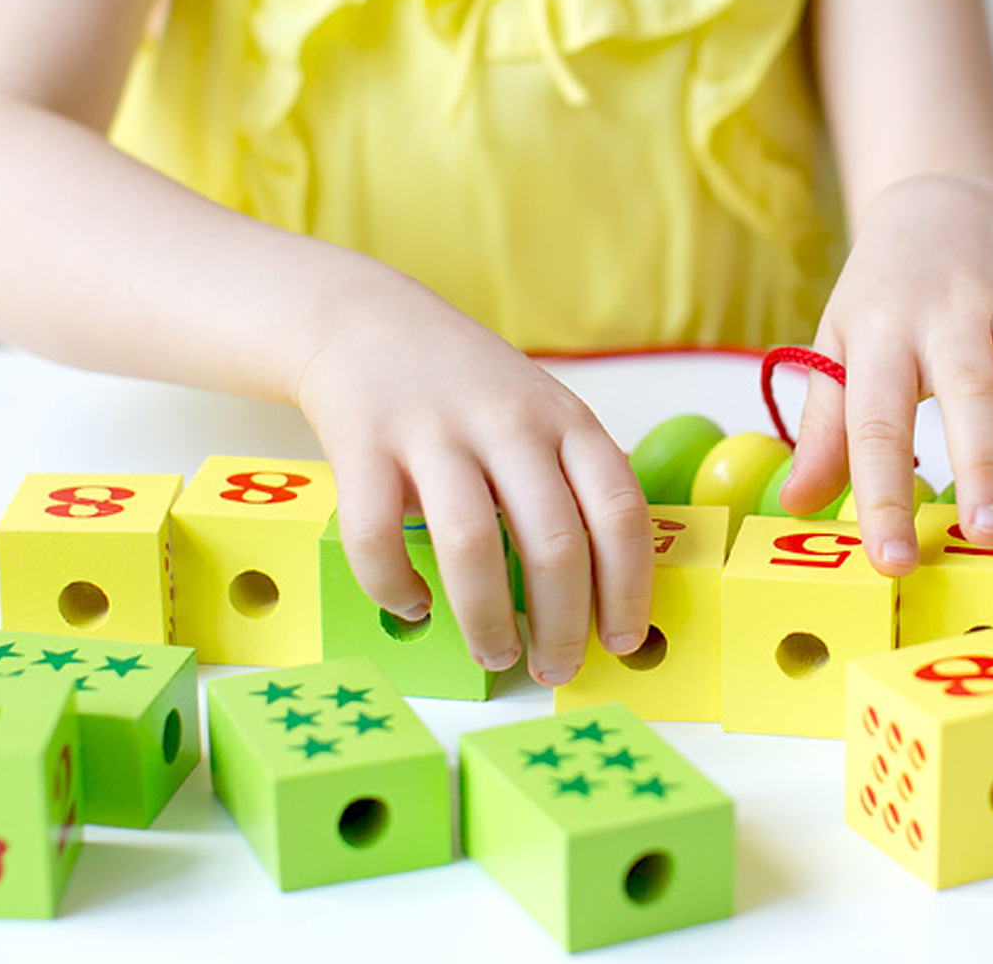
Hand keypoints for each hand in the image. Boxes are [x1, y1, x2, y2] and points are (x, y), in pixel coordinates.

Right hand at [294, 267, 652, 684]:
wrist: (367, 324)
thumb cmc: (468, 389)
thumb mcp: (543, 411)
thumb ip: (575, 480)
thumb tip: (610, 586)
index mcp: (566, 419)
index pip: (620, 510)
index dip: (628, 587)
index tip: (621, 641)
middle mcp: (508, 423)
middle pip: (555, 542)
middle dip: (561, 625)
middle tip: (557, 669)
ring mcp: (434, 432)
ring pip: (473, 545)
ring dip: (488, 618)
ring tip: (495, 652)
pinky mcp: (364, 445)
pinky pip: (377, 536)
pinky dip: (395, 587)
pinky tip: (412, 605)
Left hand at [779, 174, 992, 573]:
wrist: (939, 205)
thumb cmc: (885, 297)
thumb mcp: (836, 352)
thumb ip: (825, 430)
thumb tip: (798, 503)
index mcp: (876, 336)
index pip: (873, 423)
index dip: (882, 496)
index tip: (891, 561)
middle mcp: (942, 315)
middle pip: (966, 387)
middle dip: (981, 467)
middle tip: (987, 533)